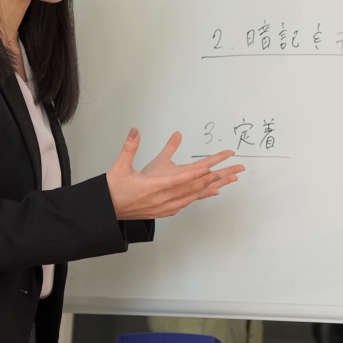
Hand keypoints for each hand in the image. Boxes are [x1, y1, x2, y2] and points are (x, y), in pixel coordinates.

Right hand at [106, 128, 244, 219]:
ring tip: (226, 180)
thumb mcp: (120, 166)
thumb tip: (135, 131)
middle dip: (217, 178)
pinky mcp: (163, 211)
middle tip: (235, 171)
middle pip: (195, 188)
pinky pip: (186, 203)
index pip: (182, 178)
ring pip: (193, 196)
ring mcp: (164, 207)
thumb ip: (130, 147)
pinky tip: (206, 194)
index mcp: (154, 187)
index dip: (200, 172)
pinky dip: (199, 197)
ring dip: (211, 187)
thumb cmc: (114, 190)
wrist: (107, 211)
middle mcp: (163, 199)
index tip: (214, 167)